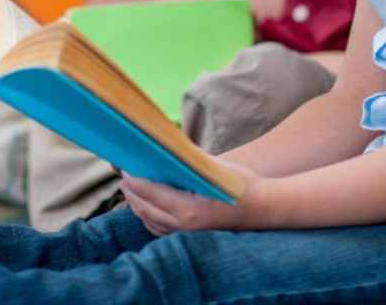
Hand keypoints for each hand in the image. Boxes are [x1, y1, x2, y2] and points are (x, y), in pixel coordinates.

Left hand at [119, 158, 264, 235]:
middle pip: (145, 209)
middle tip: (122, 174)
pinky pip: (160, 229)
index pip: (151, 194)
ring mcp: (187, 235)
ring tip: (130, 188)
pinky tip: (145, 205)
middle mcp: (184, 226)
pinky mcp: (190, 237)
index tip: (123, 169)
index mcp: (189, 209)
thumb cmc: (241, 184)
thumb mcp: (214, 167)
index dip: (134, 181)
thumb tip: (164, 148)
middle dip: (131, 192)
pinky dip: (148, 217)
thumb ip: (187, 160)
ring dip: (137, 205)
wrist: (264, 209)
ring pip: (150, 221)